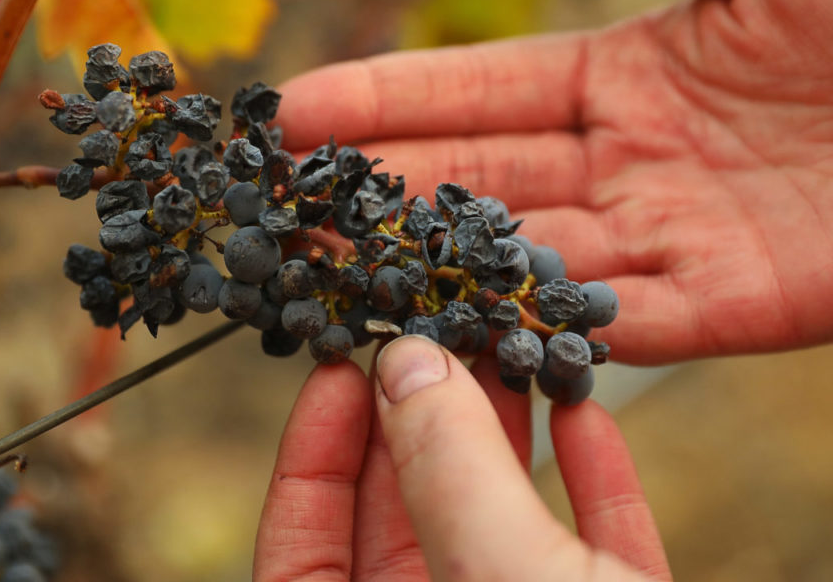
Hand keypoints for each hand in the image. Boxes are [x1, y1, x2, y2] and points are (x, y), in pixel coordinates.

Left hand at [253, 336, 669, 580]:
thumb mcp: (508, 575)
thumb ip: (451, 473)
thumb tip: (408, 363)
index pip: (302, 548)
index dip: (313, 450)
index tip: (344, 367)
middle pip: (405, 516)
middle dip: (424, 416)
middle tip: (438, 335)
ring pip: (499, 522)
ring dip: (509, 435)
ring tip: (510, 351)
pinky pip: (590, 546)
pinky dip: (591, 483)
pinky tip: (588, 414)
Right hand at [277, 0, 832, 363]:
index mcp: (626, 72)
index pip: (478, 92)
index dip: (384, 100)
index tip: (296, 109)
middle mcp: (628, 162)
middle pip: (479, 181)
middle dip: (378, 191)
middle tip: (283, 202)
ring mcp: (670, 238)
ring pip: (525, 257)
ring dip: (432, 265)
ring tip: (337, 268)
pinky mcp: (730, 308)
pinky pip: (617, 325)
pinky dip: (540, 328)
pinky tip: (454, 329)